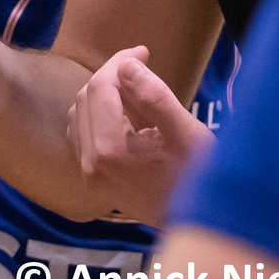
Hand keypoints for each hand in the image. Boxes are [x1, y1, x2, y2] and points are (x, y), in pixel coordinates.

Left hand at [67, 45, 213, 224]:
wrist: (196, 227)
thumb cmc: (199, 178)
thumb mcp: (186, 133)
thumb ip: (154, 96)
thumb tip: (128, 65)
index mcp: (110, 149)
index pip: (100, 87)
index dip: (119, 62)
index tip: (144, 51)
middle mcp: (91, 162)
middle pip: (86, 97)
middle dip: (111, 75)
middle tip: (142, 63)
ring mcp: (89, 174)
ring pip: (80, 114)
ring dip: (102, 93)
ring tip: (135, 86)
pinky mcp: (93, 179)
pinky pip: (82, 134)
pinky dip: (97, 114)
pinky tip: (123, 111)